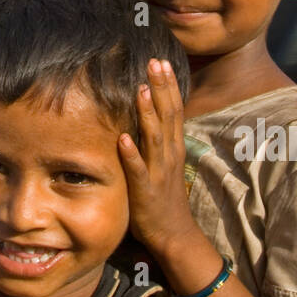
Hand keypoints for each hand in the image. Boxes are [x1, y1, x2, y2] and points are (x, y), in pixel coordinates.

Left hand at [117, 58, 197, 256]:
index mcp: (173, 147)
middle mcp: (169, 155)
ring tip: (140, 90)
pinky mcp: (145, 190)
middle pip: (168, 115)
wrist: (174, 234)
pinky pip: (138, 170)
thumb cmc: (164, 196)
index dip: (168, 85)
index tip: (161, 62)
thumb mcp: (165, 162)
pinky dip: (131, 154)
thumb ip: (158, 138)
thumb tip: (148, 113)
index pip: (174, 109)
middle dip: (161, 88)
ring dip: (147, 113)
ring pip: (155, 138)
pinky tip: (122, 139)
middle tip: (154, 62)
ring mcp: (158, 172)